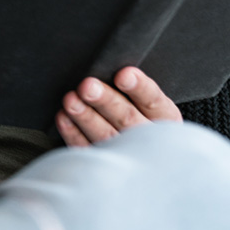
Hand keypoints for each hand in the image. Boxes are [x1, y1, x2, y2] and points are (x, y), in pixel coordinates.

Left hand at [55, 67, 181, 146]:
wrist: (149, 153)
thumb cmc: (145, 115)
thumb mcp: (152, 103)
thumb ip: (136, 87)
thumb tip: (116, 67)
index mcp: (165, 118)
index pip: (154, 101)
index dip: (139, 88)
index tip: (123, 75)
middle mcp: (148, 138)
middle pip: (127, 118)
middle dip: (106, 101)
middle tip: (87, 86)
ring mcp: (126, 154)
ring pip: (106, 136)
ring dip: (86, 117)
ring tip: (71, 100)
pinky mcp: (105, 162)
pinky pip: (88, 149)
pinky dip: (73, 134)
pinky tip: (64, 118)